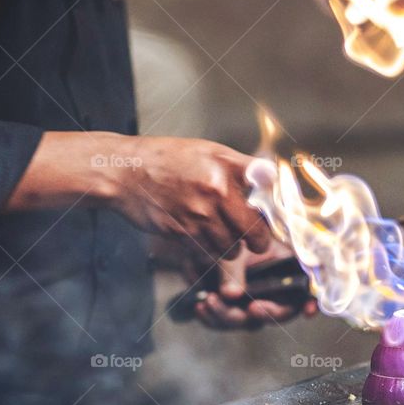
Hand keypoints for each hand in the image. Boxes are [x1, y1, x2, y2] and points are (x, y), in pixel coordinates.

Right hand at [114, 136, 271, 257]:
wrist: (126, 171)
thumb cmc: (169, 159)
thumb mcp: (209, 151)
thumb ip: (242, 166)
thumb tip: (272, 176)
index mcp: (225, 167)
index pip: (267, 191)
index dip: (276, 211)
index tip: (277, 219)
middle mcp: (215, 191)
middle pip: (254, 230)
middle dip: (259, 240)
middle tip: (258, 240)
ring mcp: (197, 214)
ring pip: (232, 247)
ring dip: (233, 247)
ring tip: (226, 236)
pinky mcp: (181, 233)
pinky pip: (207, 253)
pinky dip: (210, 251)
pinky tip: (204, 239)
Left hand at [192, 240, 318, 329]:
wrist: (205, 240)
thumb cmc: (229, 237)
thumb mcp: (234, 247)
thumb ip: (234, 270)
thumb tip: (231, 296)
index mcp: (284, 268)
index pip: (305, 288)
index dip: (310, 301)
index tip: (309, 310)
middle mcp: (273, 289)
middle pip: (278, 312)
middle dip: (262, 313)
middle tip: (248, 308)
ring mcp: (254, 301)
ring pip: (248, 321)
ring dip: (228, 316)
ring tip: (208, 302)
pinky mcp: (234, 308)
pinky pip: (227, 322)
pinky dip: (213, 318)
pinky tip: (200, 307)